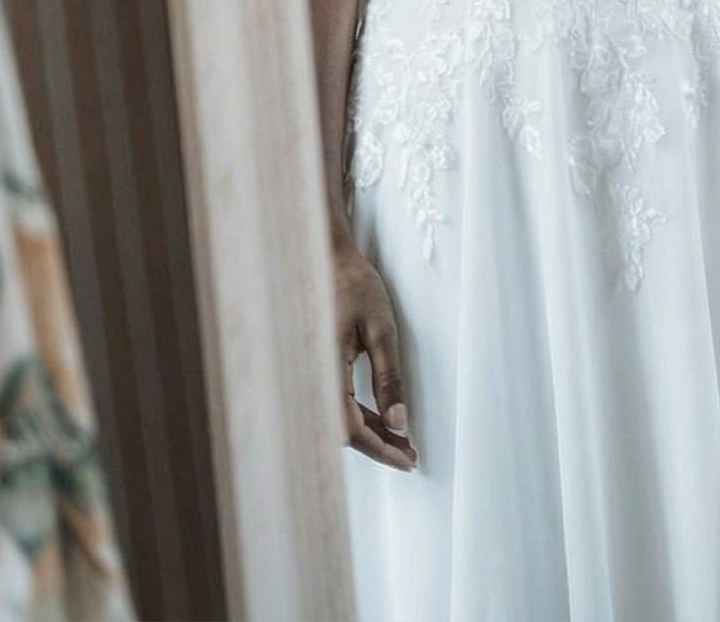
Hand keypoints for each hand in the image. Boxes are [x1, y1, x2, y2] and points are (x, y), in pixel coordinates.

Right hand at [334, 239, 416, 469]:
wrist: (324, 257)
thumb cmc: (354, 286)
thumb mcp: (380, 328)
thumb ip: (388, 376)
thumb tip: (399, 421)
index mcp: (325, 372)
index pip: (351, 430)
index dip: (381, 449)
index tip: (409, 460)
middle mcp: (311, 381)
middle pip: (342, 432)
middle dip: (377, 447)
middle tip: (410, 455)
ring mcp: (309, 377)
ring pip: (337, 421)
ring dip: (367, 434)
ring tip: (400, 440)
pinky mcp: (313, 371)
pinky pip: (333, 404)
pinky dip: (357, 416)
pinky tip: (379, 417)